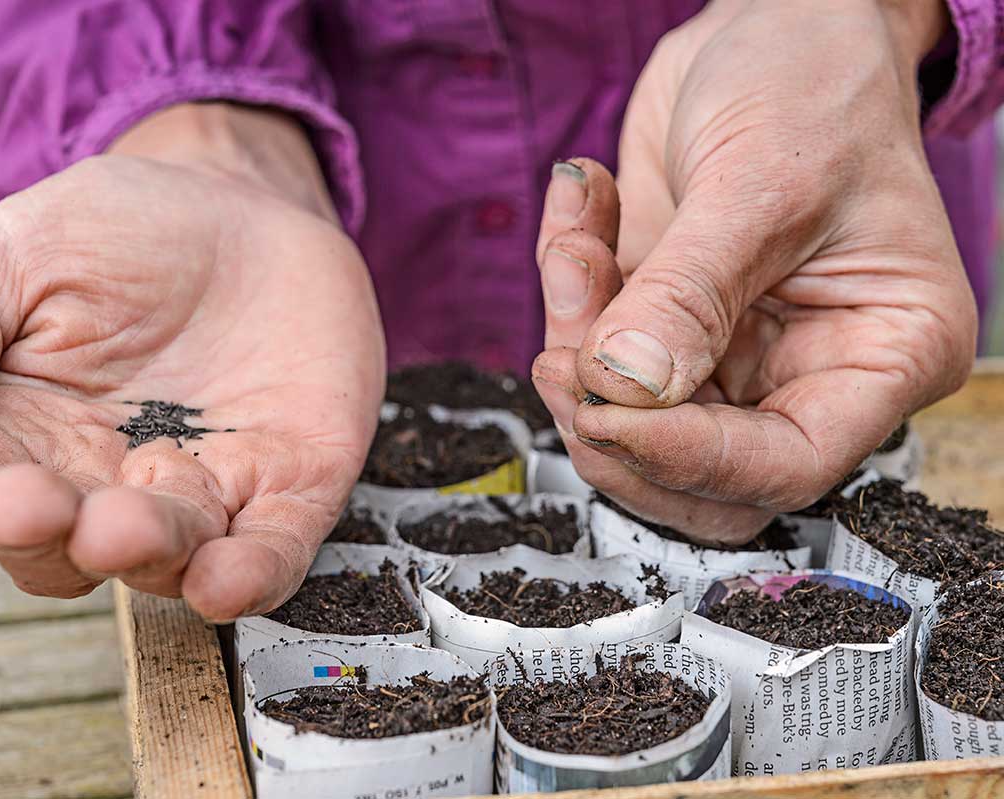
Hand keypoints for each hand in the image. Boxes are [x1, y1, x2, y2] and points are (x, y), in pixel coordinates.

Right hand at [0, 103, 384, 619]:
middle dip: (40, 538)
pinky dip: (248, 577)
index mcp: (14, 440)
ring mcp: (197, 496)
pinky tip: (223, 581)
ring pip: (161, 560)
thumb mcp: (3, 260)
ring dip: (139, 554)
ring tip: (120, 526)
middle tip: (30, 504)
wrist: (239, 202)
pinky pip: (269, 553)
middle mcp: (99, 488)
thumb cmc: (109, 236)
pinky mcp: (284, 489)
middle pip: (56, 553)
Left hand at [532, 0, 973, 542]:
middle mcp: (804, 368)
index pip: (784, 464)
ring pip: (630, 423)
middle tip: (563, 362)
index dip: (687, 460)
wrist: (774, 25)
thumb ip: (690, 293)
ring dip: (575, 346)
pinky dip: (565, 288)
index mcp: (879, 351)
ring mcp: (727, 352)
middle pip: (698, 477)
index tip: (607, 415)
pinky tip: (582, 207)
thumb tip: (626, 388)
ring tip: (576, 248)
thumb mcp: (763, 182)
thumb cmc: (816, 87)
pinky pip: (590, 349)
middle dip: (615, 431)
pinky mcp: (663, 322)